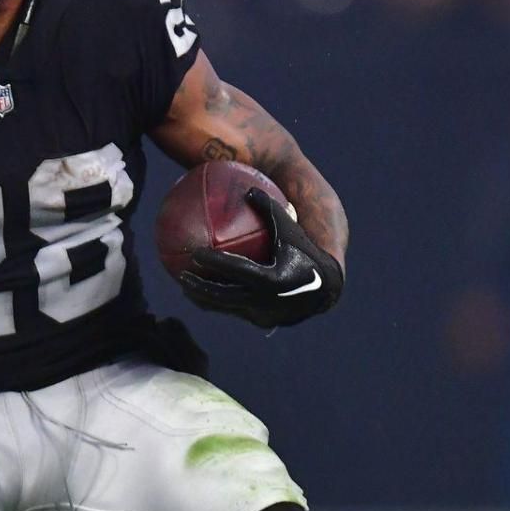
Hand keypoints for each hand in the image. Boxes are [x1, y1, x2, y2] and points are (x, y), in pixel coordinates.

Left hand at [179, 188, 343, 327]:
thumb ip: (271, 209)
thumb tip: (249, 188)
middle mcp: (266, 302)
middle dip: (199, 287)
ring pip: (226, 308)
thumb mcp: (291, 230)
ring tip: (185, 287)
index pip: (236, 270)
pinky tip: (202, 293)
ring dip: (204, 299)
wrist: (327, 287)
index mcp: (273, 280)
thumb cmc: (307, 252)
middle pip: (223, 296)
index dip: (214, 262)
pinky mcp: (262, 322)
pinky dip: (218, 303)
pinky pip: (235, 311)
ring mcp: (263, 315)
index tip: (195, 252)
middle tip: (181, 275)